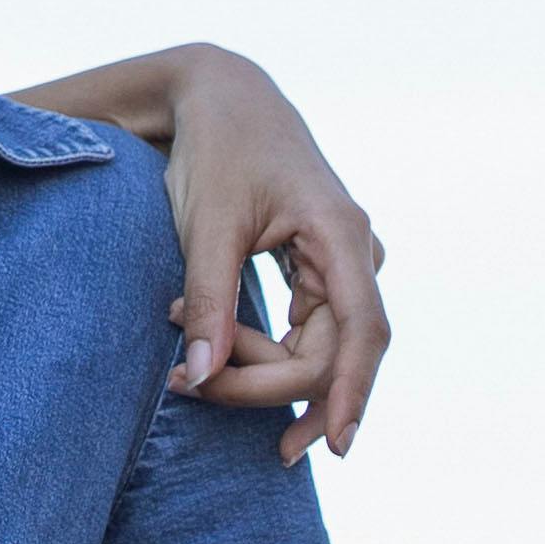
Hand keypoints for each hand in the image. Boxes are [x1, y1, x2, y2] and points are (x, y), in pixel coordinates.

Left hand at [157, 48, 387, 465]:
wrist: (221, 97)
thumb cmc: (215, 151)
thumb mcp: (204, 225)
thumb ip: (206, 301)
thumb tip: (202, 375)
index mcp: (340, 235)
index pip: (362, 332)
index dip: (351, 393)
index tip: (334, 446)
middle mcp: (354, 252)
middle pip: (330, 350)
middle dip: (262, 382)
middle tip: (185, 386)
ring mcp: (341, 261)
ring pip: (315, 345)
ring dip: (254, 364)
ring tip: (182, 361)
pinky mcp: (318, 267)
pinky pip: (305, 328)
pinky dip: (258, 346)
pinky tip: (212, 350)